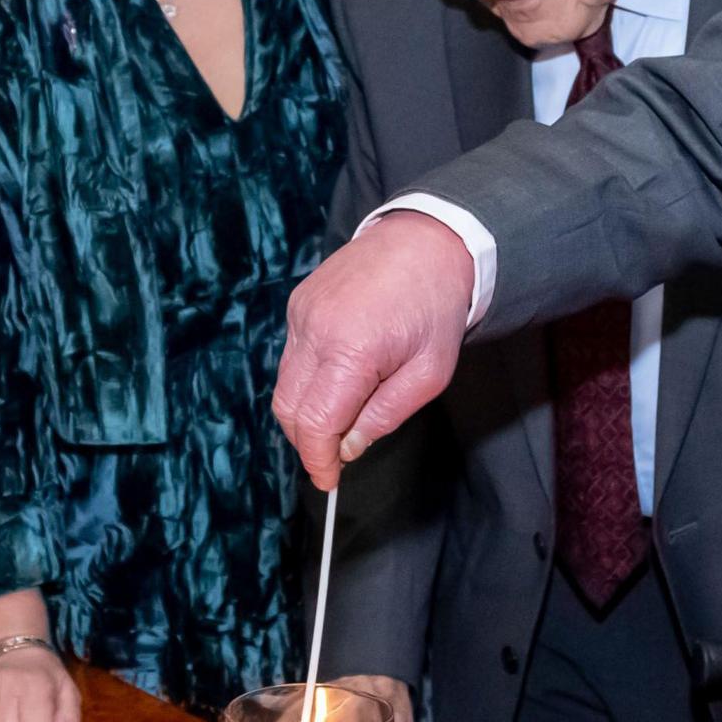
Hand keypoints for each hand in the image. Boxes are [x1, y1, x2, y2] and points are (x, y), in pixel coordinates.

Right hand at [274, 213, 476, 490]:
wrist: (426, 240)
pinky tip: (340, 375)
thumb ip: (385, 416)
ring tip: (345, 411)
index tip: (328, 481)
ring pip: (285, 385)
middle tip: (338, 453)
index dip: (317, 460)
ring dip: (307, 411)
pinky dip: (307, 380)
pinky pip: (291, 357)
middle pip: (289, 408)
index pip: (315, 423)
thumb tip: (348, 447)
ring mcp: (301, 314)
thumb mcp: (429, 374)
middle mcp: (315, 330)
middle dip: (309, 441)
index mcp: (351, 349)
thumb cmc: (436, 307)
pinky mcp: (298, 304)